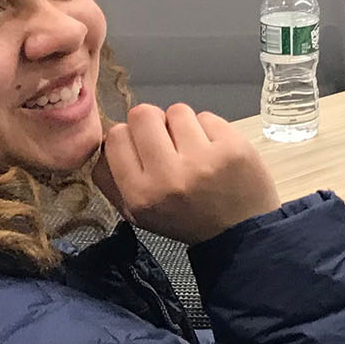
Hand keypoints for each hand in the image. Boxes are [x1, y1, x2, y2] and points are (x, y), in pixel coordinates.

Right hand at [95, 103, 281, 244]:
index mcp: (141, 194)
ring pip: (177, 110)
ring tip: (193, 148)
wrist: (241, 233)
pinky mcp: (233, 147)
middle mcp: (169, 176)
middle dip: (152, 123)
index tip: (142, 146)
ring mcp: (203, 159)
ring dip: (182, 125)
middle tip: (167, 141)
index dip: (128, 135)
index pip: (116, 136)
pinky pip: (207, 116)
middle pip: (143, 114)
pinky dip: (208, 130)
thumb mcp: (138, 214)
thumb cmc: (186, 220)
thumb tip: (103, 141)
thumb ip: (112, 179)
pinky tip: (213, 150)